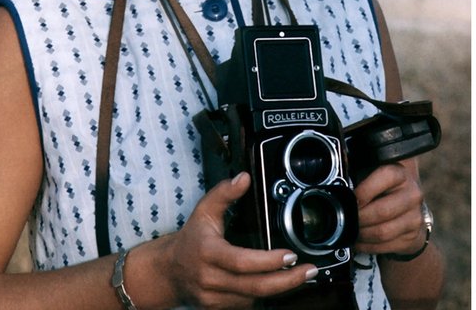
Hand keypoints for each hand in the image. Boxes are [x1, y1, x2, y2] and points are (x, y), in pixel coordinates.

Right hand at [161, 172, 313, 308]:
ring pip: (253, 297)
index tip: (291, 255)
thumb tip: (244, 178)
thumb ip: (224, 193)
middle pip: (253, 286)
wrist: (167, 273)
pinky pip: (247, 304)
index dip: (268, 261)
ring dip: (279, 288)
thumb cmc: (190, 240)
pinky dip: (264, 294)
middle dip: (286, 281)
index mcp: (208, 253)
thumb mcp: (203, 211)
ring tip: (300, 276)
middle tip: (308, 271)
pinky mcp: (217, 308)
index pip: (241, 262)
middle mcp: (210, 278)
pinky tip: (279, 283)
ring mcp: (213, 297)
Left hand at [353, 162, 426, 255]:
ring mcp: (415, 216)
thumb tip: (332, 183)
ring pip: (383, 232)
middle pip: (382, 211)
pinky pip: (385, 246)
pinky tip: (359, 241)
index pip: (385, 177)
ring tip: (351, 231)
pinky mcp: (412, 236)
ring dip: (362, 235)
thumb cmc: (382, 190)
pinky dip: (367, 246)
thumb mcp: (371, 175)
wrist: (407, 208)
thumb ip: (355, 173)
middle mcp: (412, 194)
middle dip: (359, 218)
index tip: (351, 199)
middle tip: (345, 220)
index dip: (364, 190)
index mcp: (400, 174)